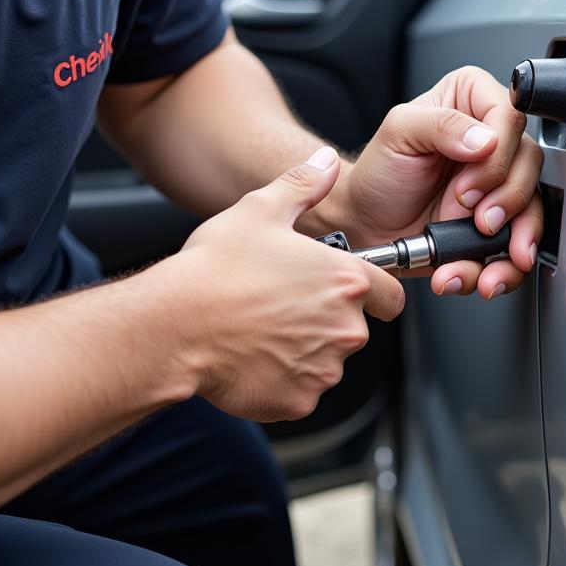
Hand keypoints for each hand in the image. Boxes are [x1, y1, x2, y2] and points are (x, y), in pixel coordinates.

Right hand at [172, 147, 404, 422]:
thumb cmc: (215, 270)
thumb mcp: (260, 210)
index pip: (391, 297)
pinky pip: (300, 391)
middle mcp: (345, 328)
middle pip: (354, 329)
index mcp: (346, 281)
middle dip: (326, 320)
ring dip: (304, 350)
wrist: (174, 326)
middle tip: (281, 305)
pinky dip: (282, 380)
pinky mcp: (298, 402)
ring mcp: (323, 370)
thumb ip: (304, 186)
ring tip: (261, 330)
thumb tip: (327, 163)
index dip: (372, 293)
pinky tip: (251, 357)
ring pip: (326, 362)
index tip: (346, 292)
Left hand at [337, 66, 543, 299]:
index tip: (468, 186)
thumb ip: (441, 124)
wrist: (365, 222)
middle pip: (530, 166)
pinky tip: (478, 277)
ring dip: (513, 245)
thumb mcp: (398, 133)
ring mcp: (497, 186)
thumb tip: (485, 140)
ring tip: (487, 268)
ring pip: (532, 211)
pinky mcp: (496, 225)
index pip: (512, 118)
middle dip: (509, 203)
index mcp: (471, 102)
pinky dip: (499, 269)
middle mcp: (493, 142)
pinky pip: (515, 247)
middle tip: (480, 221)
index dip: (498, 157)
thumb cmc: (378, 173)